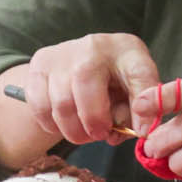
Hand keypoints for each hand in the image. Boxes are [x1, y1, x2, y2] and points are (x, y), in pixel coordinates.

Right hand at [6, 33, 159, 146]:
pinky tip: (64, 124)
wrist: (82, 61)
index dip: (142, 105)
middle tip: (99, 135)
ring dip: (73, 130)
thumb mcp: (136, 92)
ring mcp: (62, 53)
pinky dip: (52, 125)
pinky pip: (40, 106)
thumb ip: (139, 113)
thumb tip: (138, 131)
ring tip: (83, 133)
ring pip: (61, 103)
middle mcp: (93, 46)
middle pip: (87, 87)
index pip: (140, 73)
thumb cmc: (116, 81)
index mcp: (127, 51)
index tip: (141, 130)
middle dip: (94, 122)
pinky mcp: (39, 64)